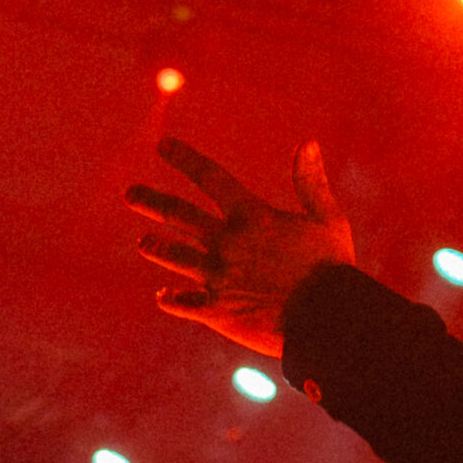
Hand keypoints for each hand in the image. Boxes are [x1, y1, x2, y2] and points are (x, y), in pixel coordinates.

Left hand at [125, 139, 354, 356]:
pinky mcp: (217, 310)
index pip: (210, 177)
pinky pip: (184, 302)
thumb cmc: (332, 270)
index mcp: (251, 216)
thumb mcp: (328, 220)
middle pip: (179, 215)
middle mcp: (226, 242)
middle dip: (152, 201)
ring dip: (156, 247)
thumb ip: (312, 182)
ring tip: (143, 242)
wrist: (327, 320)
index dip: (185, 159)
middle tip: (131, 194)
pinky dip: (171, 299)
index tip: (162, 146)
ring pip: (174, 256)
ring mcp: (218, 277)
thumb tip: (309, 142)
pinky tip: (162, 296)